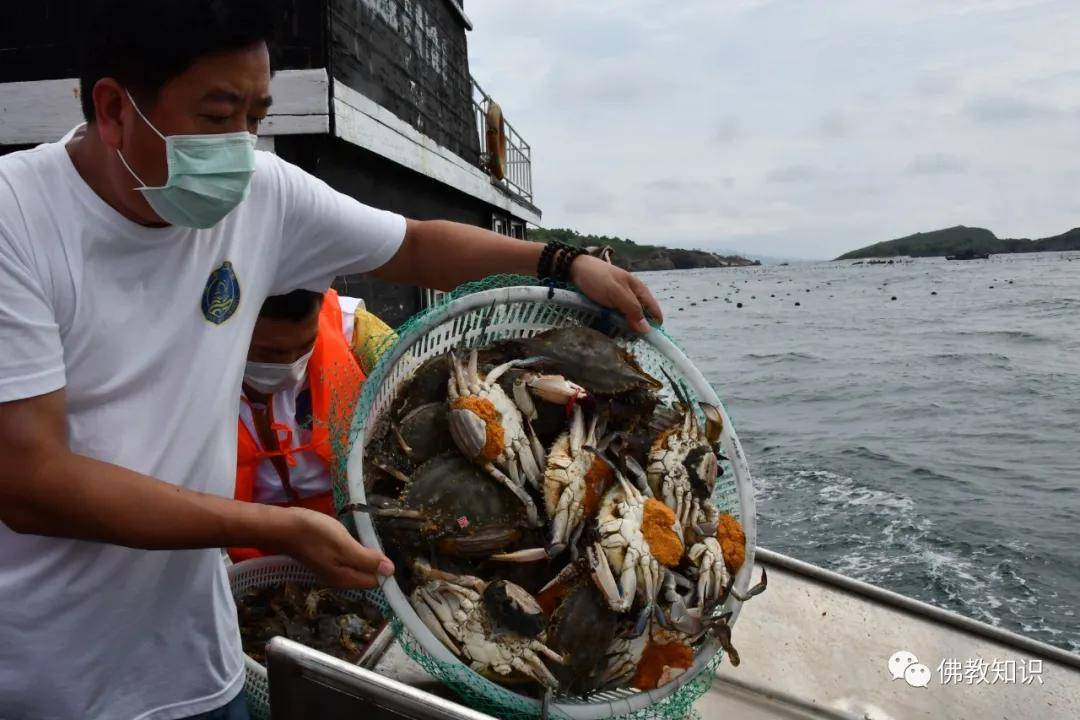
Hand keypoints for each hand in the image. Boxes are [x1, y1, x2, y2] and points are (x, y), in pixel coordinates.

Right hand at [276, 507, 394, 587]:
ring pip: (357, 564)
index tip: (385, 549)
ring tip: (366, 535)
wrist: (284, 527)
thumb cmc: (316, 534)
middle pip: (366, 573)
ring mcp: (331, 568)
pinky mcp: (326, 558)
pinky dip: (353, 547)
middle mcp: (339, 578)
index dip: (383, 567)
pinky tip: (352, 535)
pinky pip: (347, 556)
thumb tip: (390, 571)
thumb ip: (367, 560)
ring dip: (364, 552)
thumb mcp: (345, 545)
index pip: (375, 581)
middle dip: (374, 559)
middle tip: (375, 539)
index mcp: (346, 579)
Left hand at [568, 255, 663, 332]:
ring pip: (628, 321)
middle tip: (625, 340)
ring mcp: (620, 303)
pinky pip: (616, 320)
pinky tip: (607, 330)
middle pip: (641, 320)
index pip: (655, 313)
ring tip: (615, 336)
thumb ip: (632, 309)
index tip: (646, 342)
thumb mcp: (616, 293)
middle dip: (636, 331)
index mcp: (640, 291)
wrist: (575, 269)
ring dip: (623, 329)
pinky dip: (613, 325)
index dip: (653, 328)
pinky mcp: (609, 307)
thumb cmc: (598, 278)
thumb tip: (647, 330)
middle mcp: (633, 298)